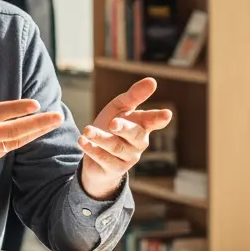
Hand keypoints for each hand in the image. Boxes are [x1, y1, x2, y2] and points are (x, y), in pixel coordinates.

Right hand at [0, 55, 63, 189]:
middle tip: (57, 115)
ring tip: (53, 122)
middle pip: (14, 130)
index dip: (18, 109)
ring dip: (36, 132)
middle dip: (38, 123)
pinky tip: (35, 130)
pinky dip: (22, 139)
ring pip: (15, 141)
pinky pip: (7, 148)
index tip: (36, 104)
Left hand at [78, 78, 172, 198]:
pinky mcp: (115, 169)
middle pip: (134, 135)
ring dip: (100, 138)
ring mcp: (128, 158)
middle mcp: (139, 142)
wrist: (96, 153)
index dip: (159, 118)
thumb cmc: (112, 126)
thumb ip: (134, 96)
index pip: (153, 121)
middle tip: (113, 123)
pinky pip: (104, 159)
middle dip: (124, 128)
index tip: (167, 114)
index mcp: (142, 125)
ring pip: (116, 147)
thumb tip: (152, 81)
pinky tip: (83, 141)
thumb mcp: (120, 108)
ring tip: (87, 130)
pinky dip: (92, 149)